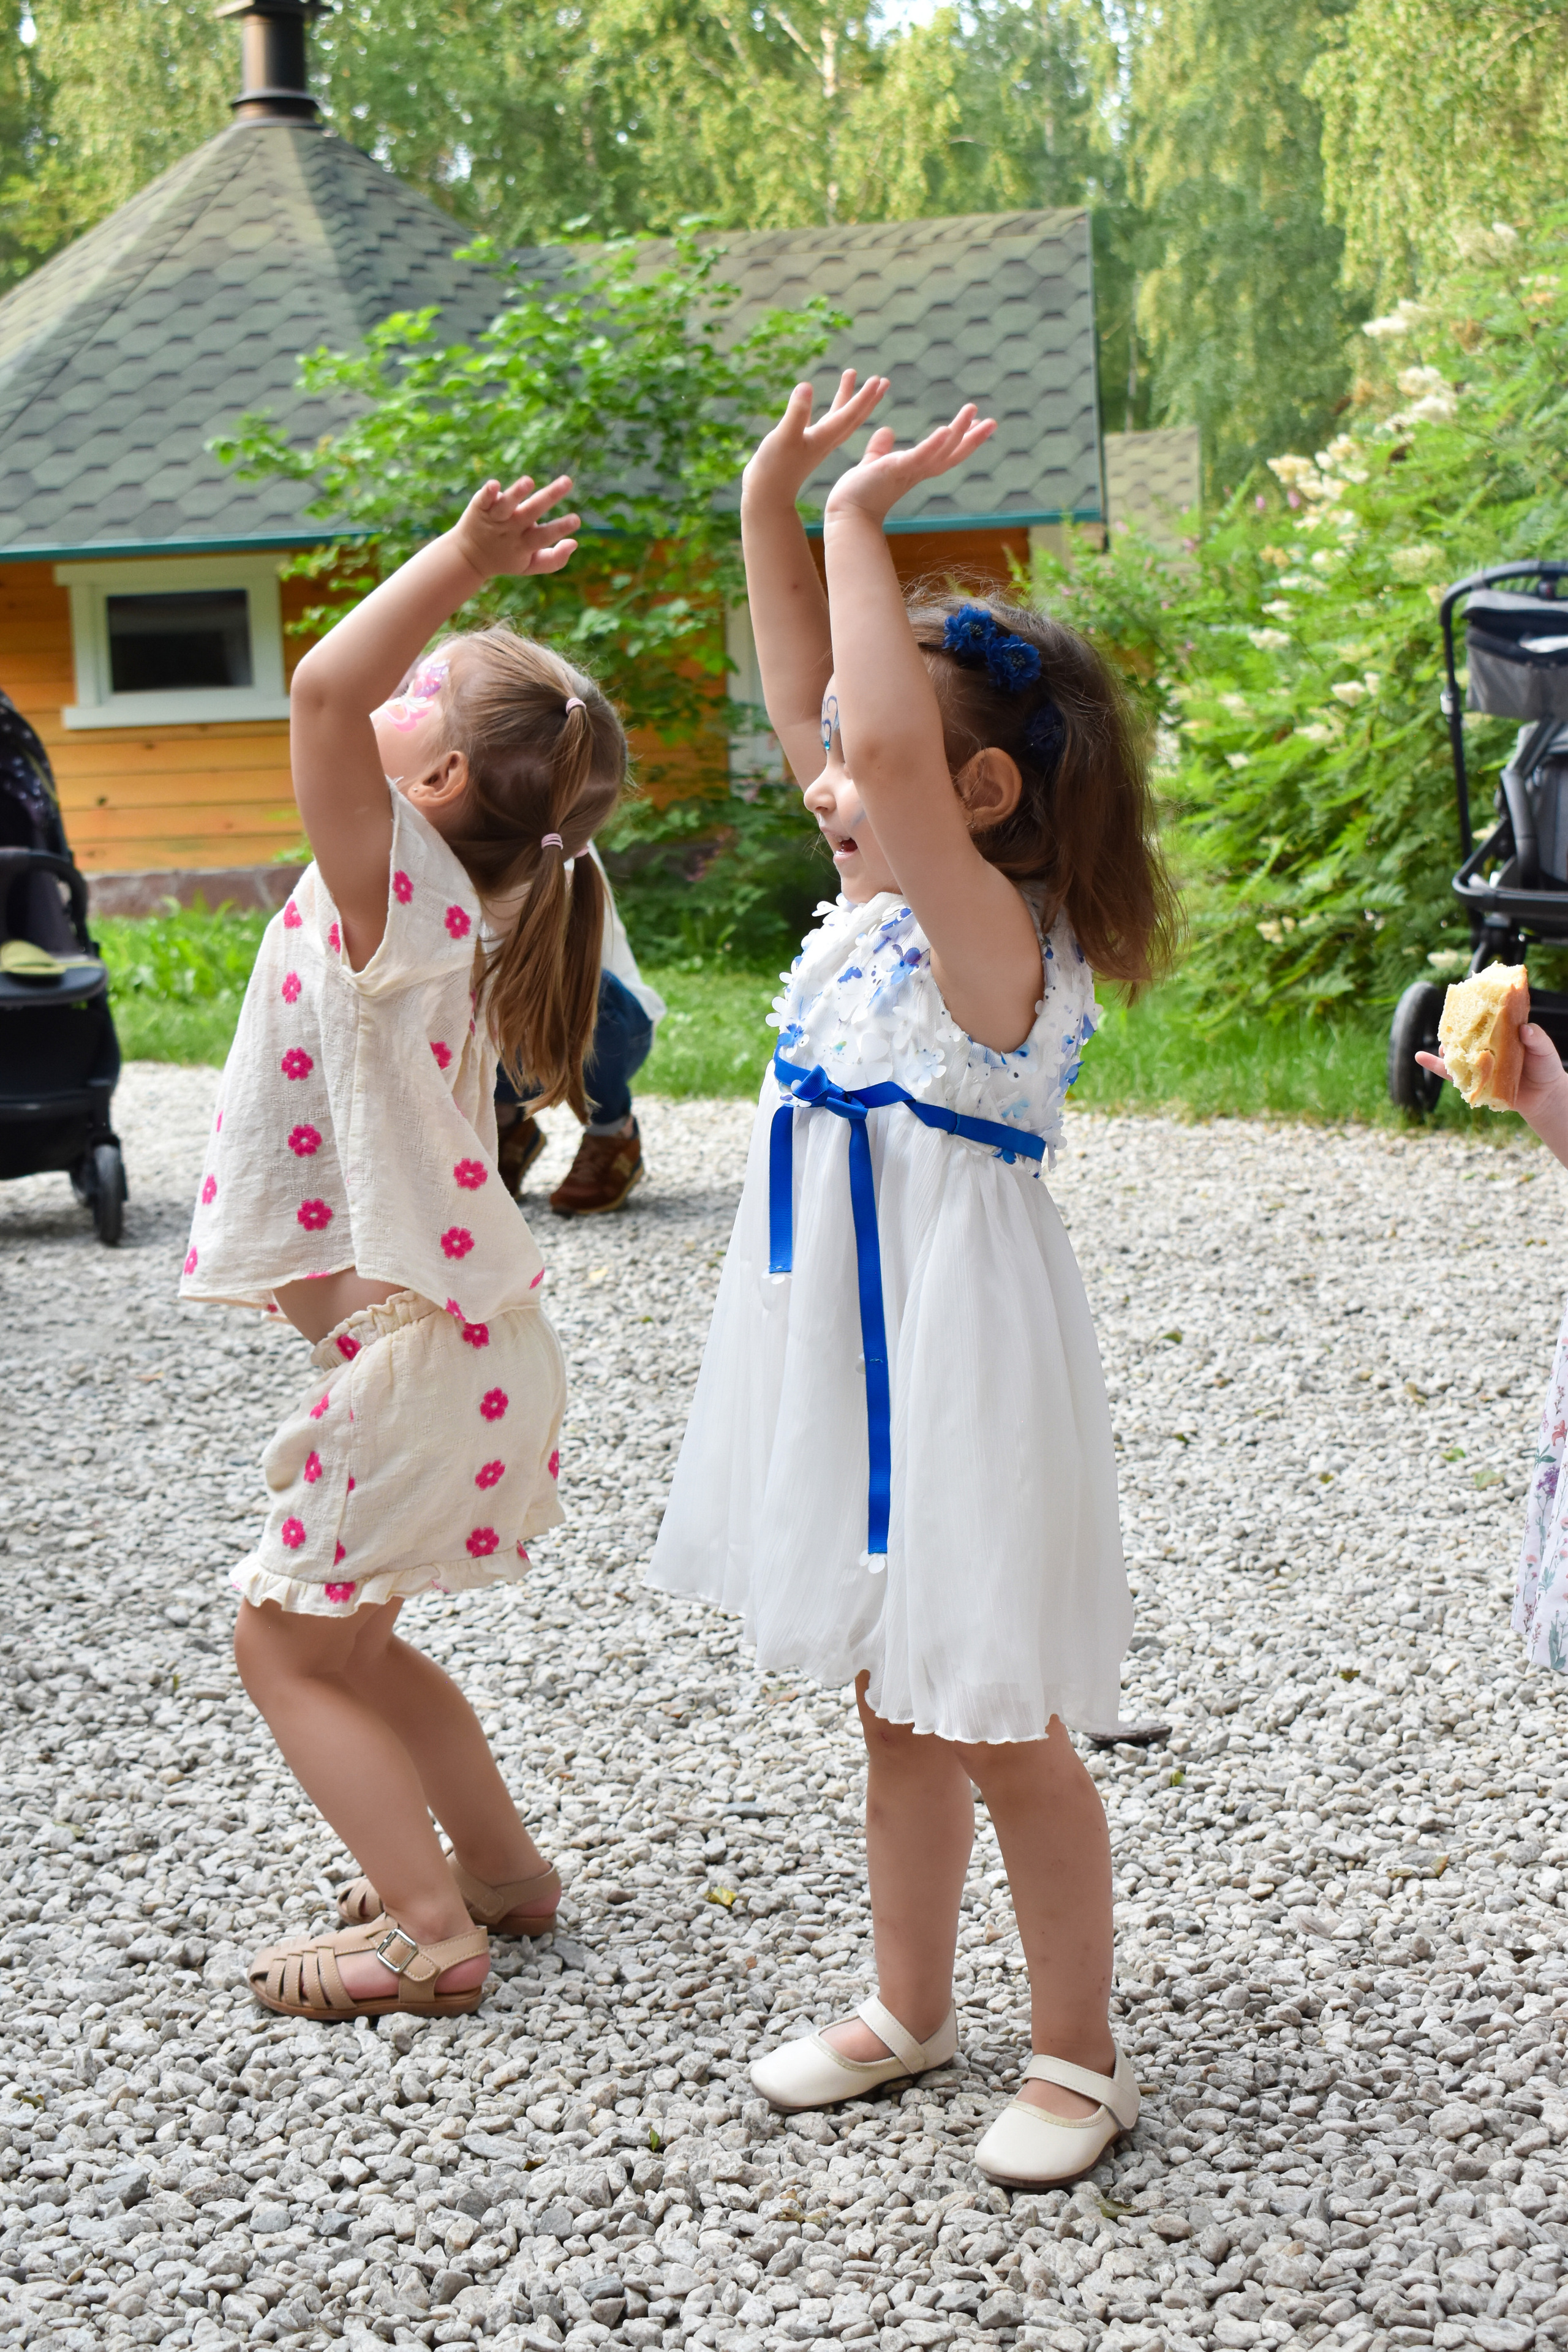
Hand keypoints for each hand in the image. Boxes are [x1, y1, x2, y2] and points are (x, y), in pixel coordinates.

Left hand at [450, 475, 579, 582]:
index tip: (576, 520)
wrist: (467, 557)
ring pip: (506, 505)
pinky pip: (483, 499)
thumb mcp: (530, 565)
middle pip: (531, 513)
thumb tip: (574, 543)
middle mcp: (510, 529)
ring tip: (529, 481)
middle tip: (567, 481)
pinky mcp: (479, 507)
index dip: (560, 528)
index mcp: (524, 544)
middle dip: (549, 497)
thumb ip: (554, 560)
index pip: (544, 536)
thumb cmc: (505, 558)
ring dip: (517, 493)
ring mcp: (494, 518)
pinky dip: (488, 492)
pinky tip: (495, 484)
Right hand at [742, 372, 889, 506]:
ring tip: (849, 374)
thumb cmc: (774, 468)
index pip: (849, 414)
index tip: (878, 380)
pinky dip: (819, 409)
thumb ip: (797, 413)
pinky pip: (817, 422)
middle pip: (852, 416)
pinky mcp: (800, 445)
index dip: (864, 397)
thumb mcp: (785, 437)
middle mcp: (824, 440)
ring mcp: (813, 443)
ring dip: (846, 397)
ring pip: (837, 417)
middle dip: (867, 398)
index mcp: (824, 437)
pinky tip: (811, 397)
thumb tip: (806, 386)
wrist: (767, 496)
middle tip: (882, 380)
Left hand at [824, 402, 996, 528]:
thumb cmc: (857, 494)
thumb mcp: (874, 464)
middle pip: (952, 454)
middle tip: (993, 421)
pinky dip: (934, 444)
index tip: (977, 423)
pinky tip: (946, 429)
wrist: (844, 513)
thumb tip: (887, 431)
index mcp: (914, 469)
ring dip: (959, 432)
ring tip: (972, 411)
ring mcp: (909, 471)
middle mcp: (917, 472)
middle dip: (973, 438)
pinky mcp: (897, 470)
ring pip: (942, 451)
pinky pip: (920, 456)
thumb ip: (880, 449)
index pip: (944, 452)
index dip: (961, 439)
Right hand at [1417, 1021, 1567, 1129]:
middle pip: (1466, 1034)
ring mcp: (1479, 1063)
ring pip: (1456, 1052)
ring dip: (1445, 1047)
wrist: (1544, 1097)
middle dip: (1456, 1030)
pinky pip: (1452, 1075)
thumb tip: (1524, 1029)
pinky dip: (1435, 1067)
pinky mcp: (1473, 1081)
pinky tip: (1421, 1057)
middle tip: (1451, 1025)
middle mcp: (1487, 1046)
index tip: (1464, 1001)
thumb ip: (1537, 1039)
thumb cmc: (1545, 1068)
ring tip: (1443, 1046)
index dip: (1474, 1010)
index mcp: (1502, 1033)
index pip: (1485, 1018)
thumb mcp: (1545, 1050)